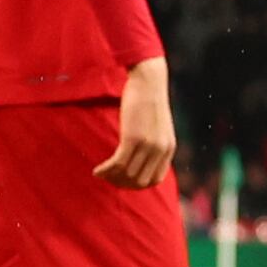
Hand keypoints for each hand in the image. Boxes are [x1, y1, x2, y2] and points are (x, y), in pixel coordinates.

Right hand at [97, 57, 177, 189]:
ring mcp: (147, 145)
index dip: (138, 184)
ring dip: (111, 177)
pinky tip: (97, 170)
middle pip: (139, 181)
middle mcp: (160, 150)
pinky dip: (105, 170)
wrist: (149, 82)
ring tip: (102, 173)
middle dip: (122, 184)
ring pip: (127, 175)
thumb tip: (141, 160)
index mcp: (168, 149)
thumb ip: (154, 144)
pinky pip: (117, 163)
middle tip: (109, 177)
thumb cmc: (150, 102)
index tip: (123, 180)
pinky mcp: (133, 138)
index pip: (155, 180)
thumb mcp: (158, 127)